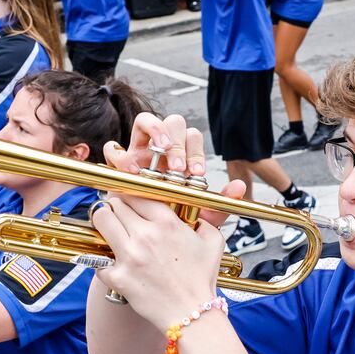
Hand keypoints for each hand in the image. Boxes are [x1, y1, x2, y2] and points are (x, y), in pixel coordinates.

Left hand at [88, 192, 227, 335]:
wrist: (191, 313)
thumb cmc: (201, 280)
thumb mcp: (212, 242)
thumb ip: (205, 220)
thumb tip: (196, 215)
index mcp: (167, 222)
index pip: (137, 192)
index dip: (131, 194)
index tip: (128, 199)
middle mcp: (146, 235)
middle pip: (115, 203)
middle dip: (115, 206)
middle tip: (116, 212)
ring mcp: (129, 256)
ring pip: (101, 220)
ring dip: (102, 221)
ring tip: (107, 227)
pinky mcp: (118, 277)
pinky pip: (98, 256)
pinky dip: (102, 257)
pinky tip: (110, 259)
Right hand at [101, 112, 245, 228]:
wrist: (146, 233)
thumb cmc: (171, 218)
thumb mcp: (198, 213)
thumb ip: (219, 202)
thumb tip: (240, 187)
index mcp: (180, 154)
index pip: (192, 137)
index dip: (195, 151)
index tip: (196, 173)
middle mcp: (160, 147)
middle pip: (173, 122)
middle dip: (177, 142)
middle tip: (179, 168)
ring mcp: (138, 149)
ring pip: (146, 120)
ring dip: (155, 133)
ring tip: (160, 154)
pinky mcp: (118, 161)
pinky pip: (114, 147)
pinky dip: (122, 154)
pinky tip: (133, 171)